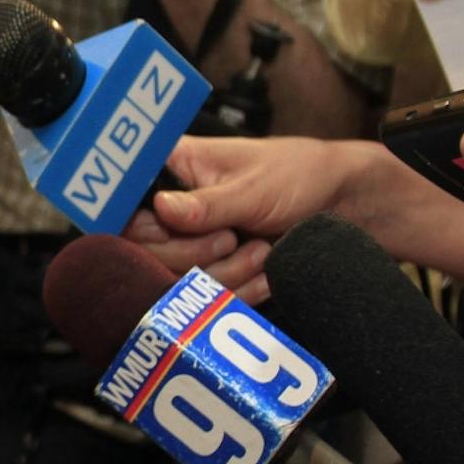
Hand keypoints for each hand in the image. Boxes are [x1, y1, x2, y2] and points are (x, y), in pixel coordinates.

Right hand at [124, 135, 372, 300]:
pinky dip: (241, 290)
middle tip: (231, 237)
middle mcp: (170, 205)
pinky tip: (266, 270)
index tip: (164, 229)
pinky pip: (206, 298)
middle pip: (143, 249)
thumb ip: (205, 204)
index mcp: (171, 166)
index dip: (135, 222)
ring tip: (260, 249)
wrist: (342, 207)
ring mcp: (190, 241)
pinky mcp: (211, 271)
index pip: (122, 197)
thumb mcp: (253, 187)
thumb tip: (160, 209)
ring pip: (175, 279)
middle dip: (192, 252)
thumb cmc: (298, 174)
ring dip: (225, 273)